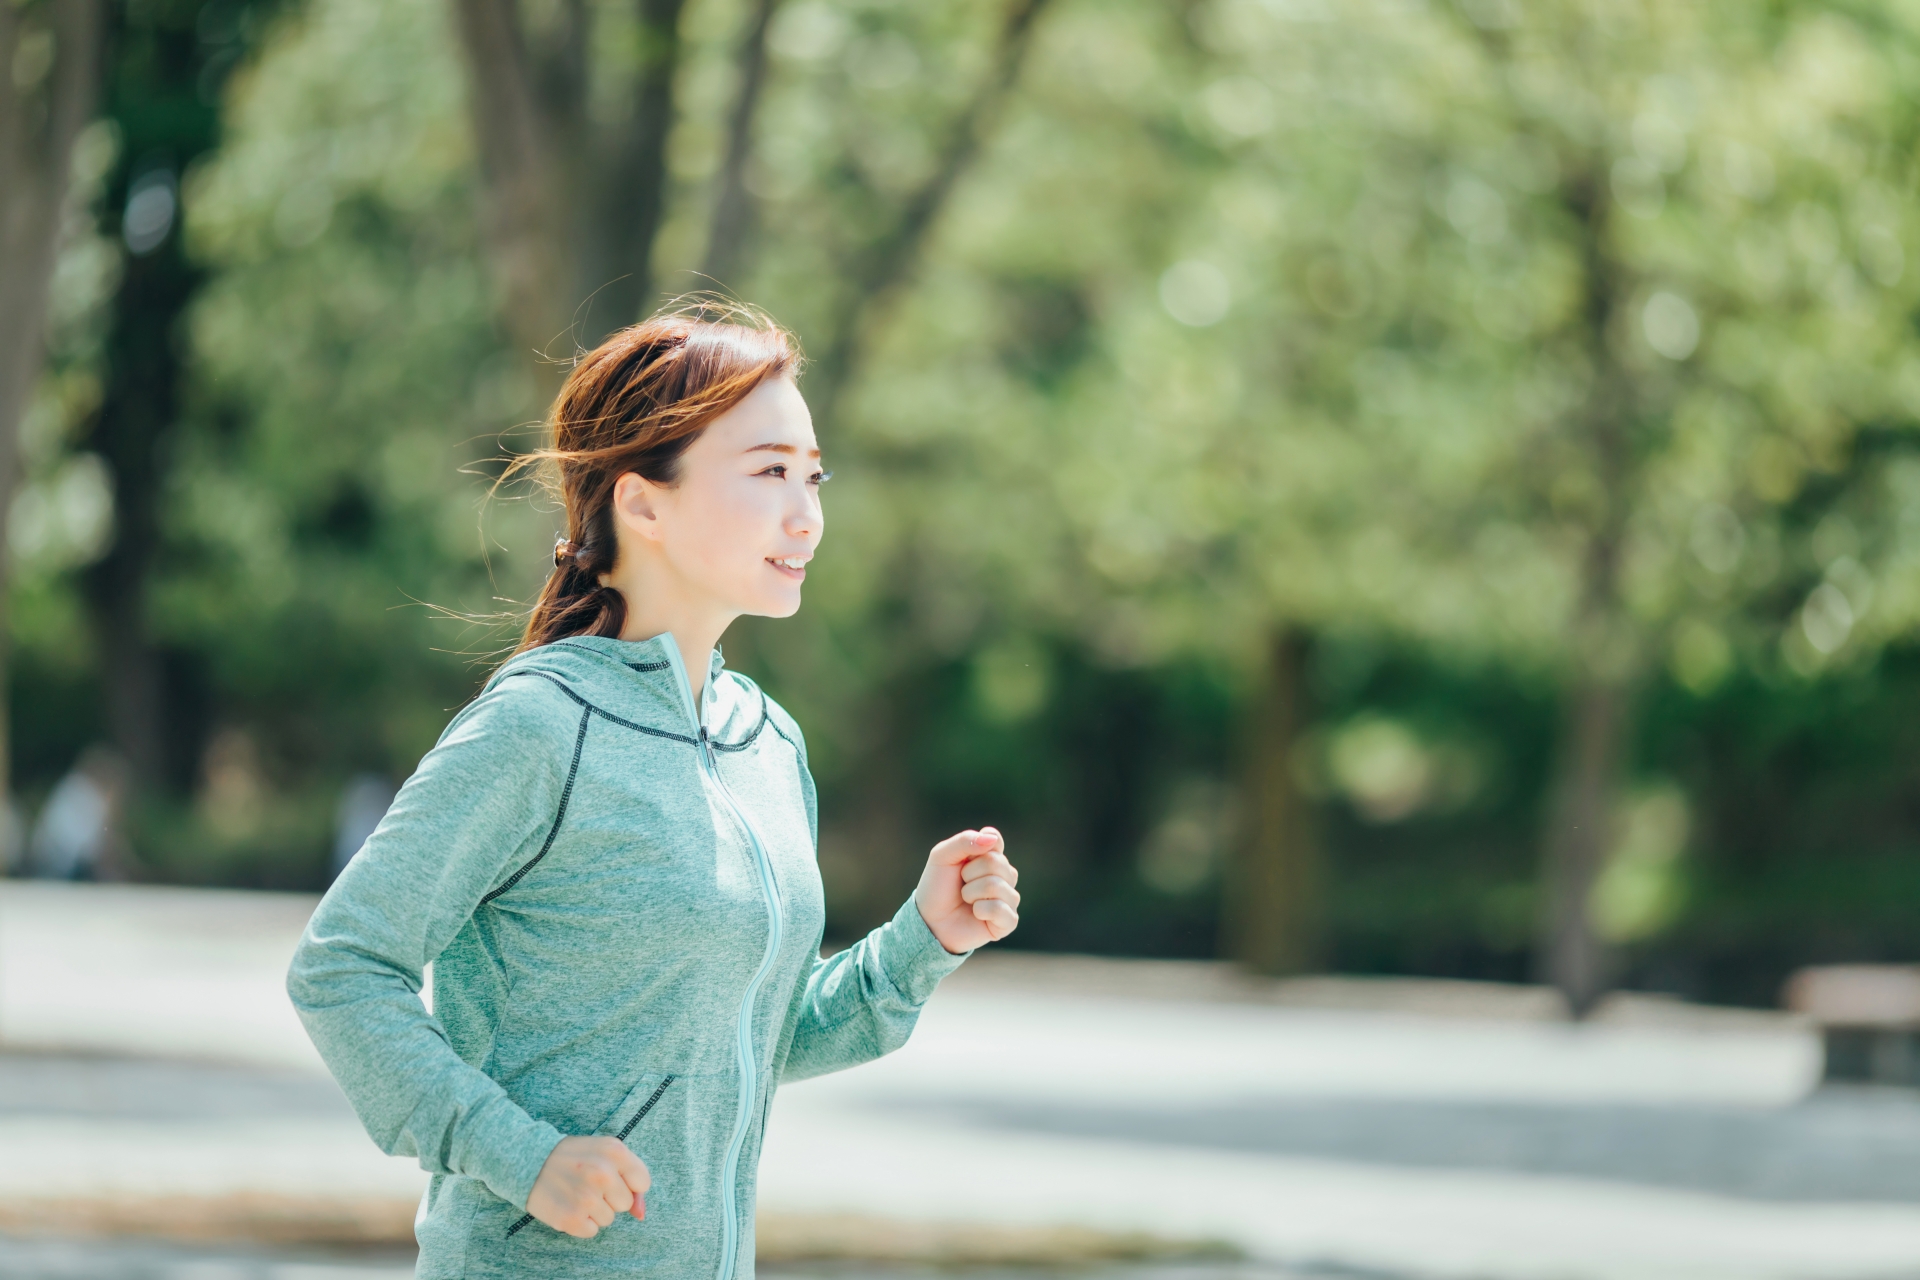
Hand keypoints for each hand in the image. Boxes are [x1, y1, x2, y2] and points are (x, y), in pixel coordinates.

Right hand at [526, 1135, 650, 1237]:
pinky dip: (580, 1223)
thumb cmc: (573, 1158)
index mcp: (615, 1151)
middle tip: (588, 1184)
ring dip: (594, 1211)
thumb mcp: (604, 1153)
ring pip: (609, 1219)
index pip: (643, 1183)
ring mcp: (586, 1197)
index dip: (628, 1184)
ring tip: (576, 1193)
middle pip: (625, 1203)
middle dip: (610, 1197)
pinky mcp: (571, 1218)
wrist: (529, 1162)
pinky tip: (568, 1205)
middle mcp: (602, 1173)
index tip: (611, 1179)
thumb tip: (641, 1214)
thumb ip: (629, 1177)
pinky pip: (591, 1231)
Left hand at [914, 826, 1019, 953]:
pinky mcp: (1009, 920)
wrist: (929, 921)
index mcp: (990, 856)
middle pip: (995, 863)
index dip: (976, 849)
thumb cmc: (936, 887)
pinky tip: (976, 914)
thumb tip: (992, 839)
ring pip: (996, 885)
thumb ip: (964, 841)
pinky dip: (981, 910)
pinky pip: (1000, 909)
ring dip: (971, 893)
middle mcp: (1004, 876)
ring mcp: (1008, 898)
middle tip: (960, 884)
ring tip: (965, 900)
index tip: (963, 860)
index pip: (995, 840)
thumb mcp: (942, 856)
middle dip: (969, 874)